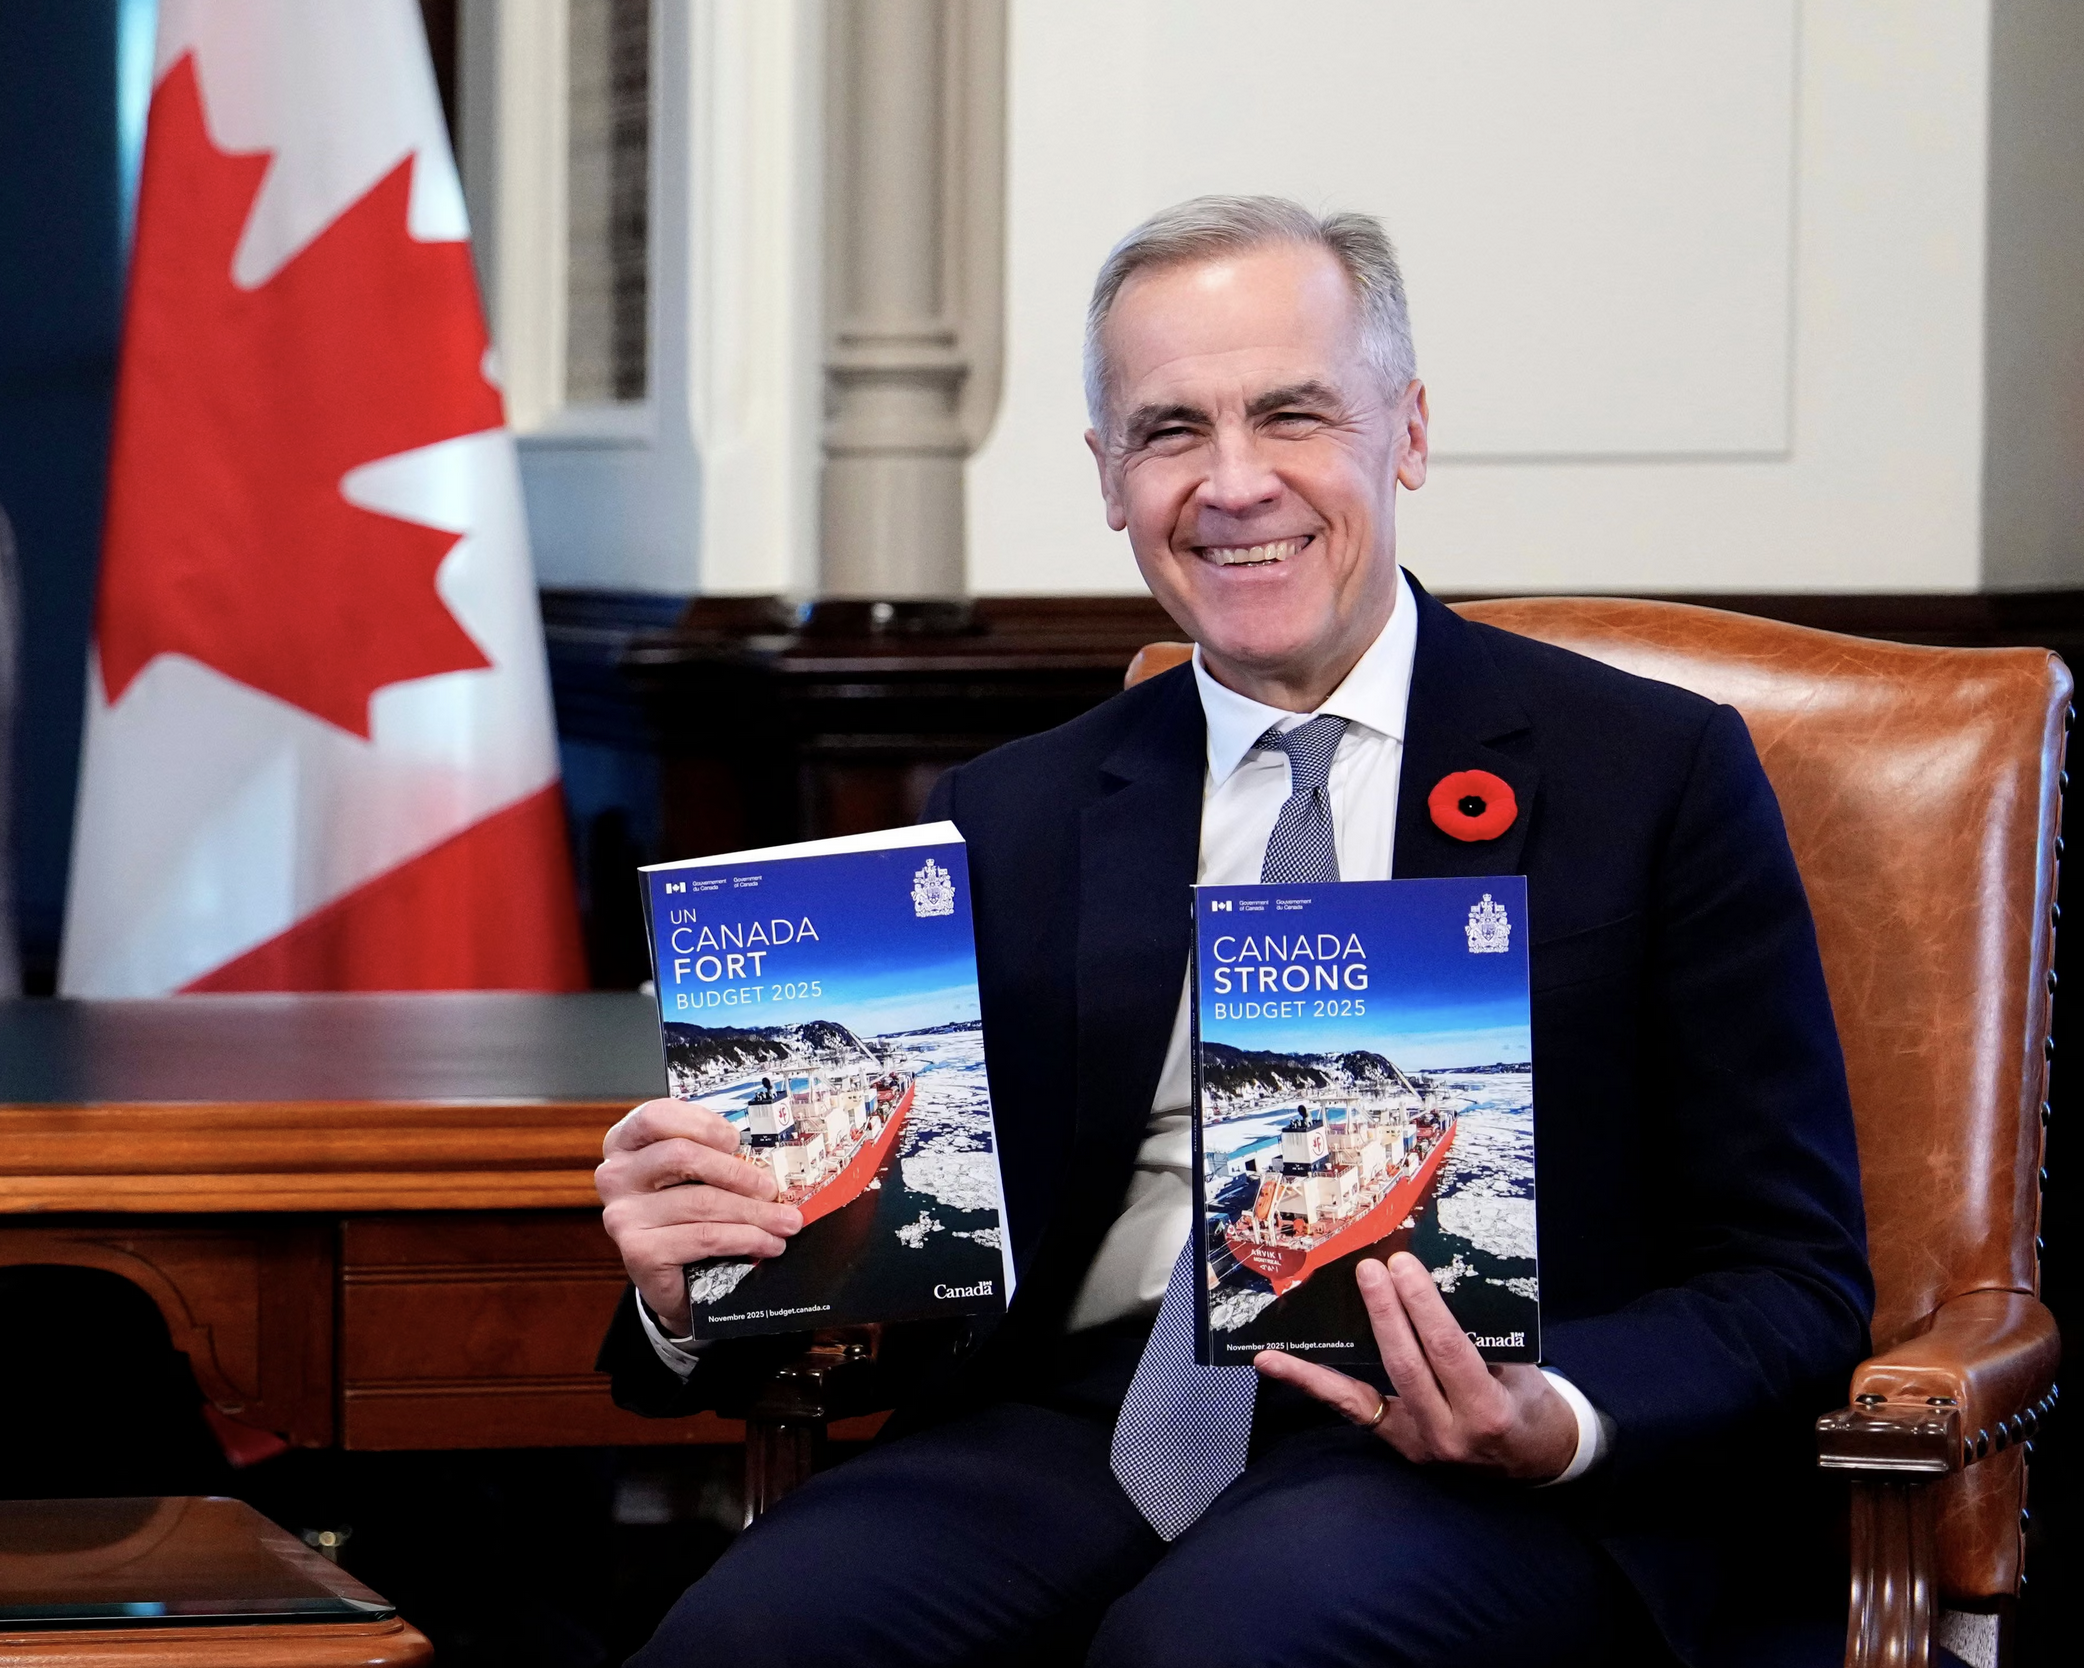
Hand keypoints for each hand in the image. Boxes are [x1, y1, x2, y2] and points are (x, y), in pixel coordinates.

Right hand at [596, 1098, 802, 1333]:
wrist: (670, 1278)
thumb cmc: (685, 1215)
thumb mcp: (692, 1177)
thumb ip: (714, 1156)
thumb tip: (767, 1154)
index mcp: (625, 1143)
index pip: (656, 1116)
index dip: (702, 1124)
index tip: (736, 1140)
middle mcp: (615, 1176)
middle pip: (682, 1156)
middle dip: (738, 1172)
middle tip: (772, 1188)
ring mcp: (623, 1215)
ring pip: (701, 1201)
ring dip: (754, 1212)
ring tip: (785, 1221)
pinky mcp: (638, 1251)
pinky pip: (705, 1237)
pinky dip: (746, 1239)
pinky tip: (768, 1243)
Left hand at [1254, 1251, 1575, 1481]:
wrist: (1540, 1460)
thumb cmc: (1533, 1404)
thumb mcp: (1522, 1371)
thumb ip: (1479, 1337)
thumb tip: (1430, 1288)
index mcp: (1487, 1410)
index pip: (1446, 1350)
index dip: (1421, 1306)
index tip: (1403, 1266)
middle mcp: (1448, 1432)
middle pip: (1405, 1365)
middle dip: (1384, 1313)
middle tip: (1369, 1269)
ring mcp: (1418, 1443)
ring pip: (1362, 1392)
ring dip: (1325, 1354)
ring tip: (1295, 1318)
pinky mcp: (1398, 1444)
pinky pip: (1351, 1408)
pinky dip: (1312, 1383)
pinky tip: (1271, 1362)